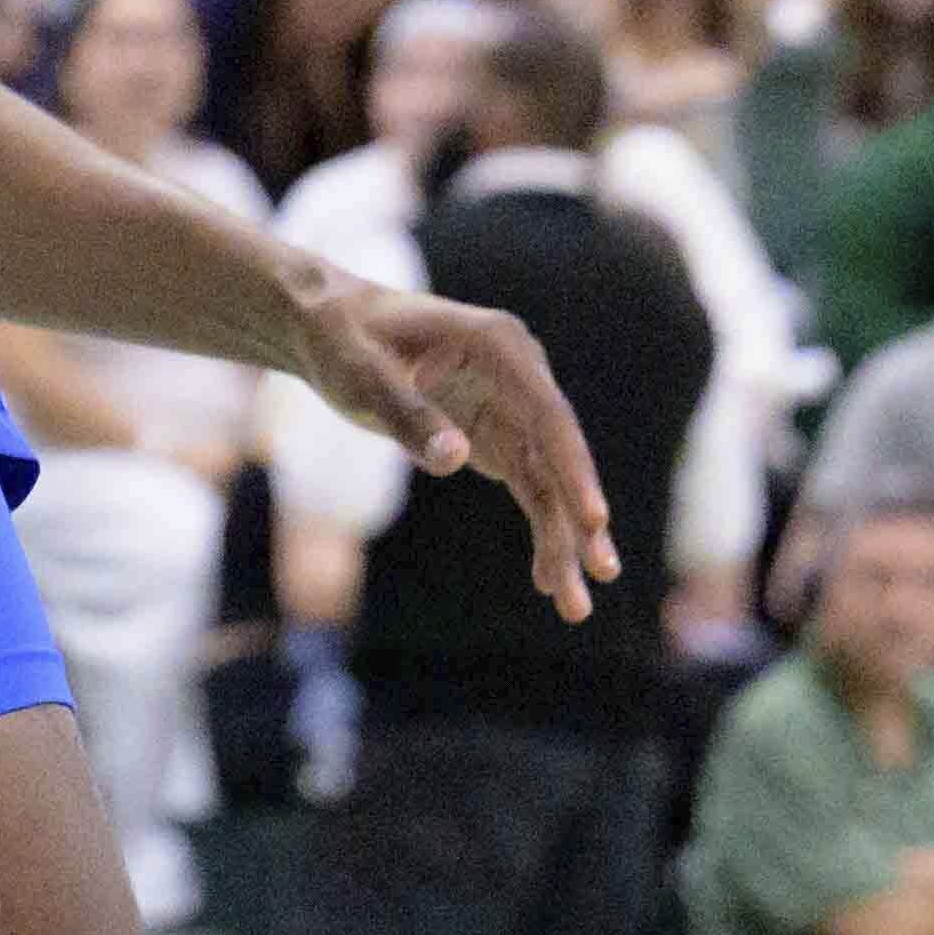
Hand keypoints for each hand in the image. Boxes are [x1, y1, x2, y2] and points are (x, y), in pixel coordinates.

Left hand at [294, 279, 616, 611]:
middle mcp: (518, 375)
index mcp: (496, 346)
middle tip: (604, 573)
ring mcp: (512, 408)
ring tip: (575, 607)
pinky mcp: (497, 437)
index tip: (593, 520)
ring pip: (551, 481)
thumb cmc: (344, 340)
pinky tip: (548, 581)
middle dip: (581, 515)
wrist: (329, 327)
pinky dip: (541, 531)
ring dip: (565, 539)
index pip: (548, 415)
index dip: (574, 468)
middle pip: (560, 453)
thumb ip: (408, 415)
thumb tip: (456, 460)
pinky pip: (531, 489)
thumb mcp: (364, 376)